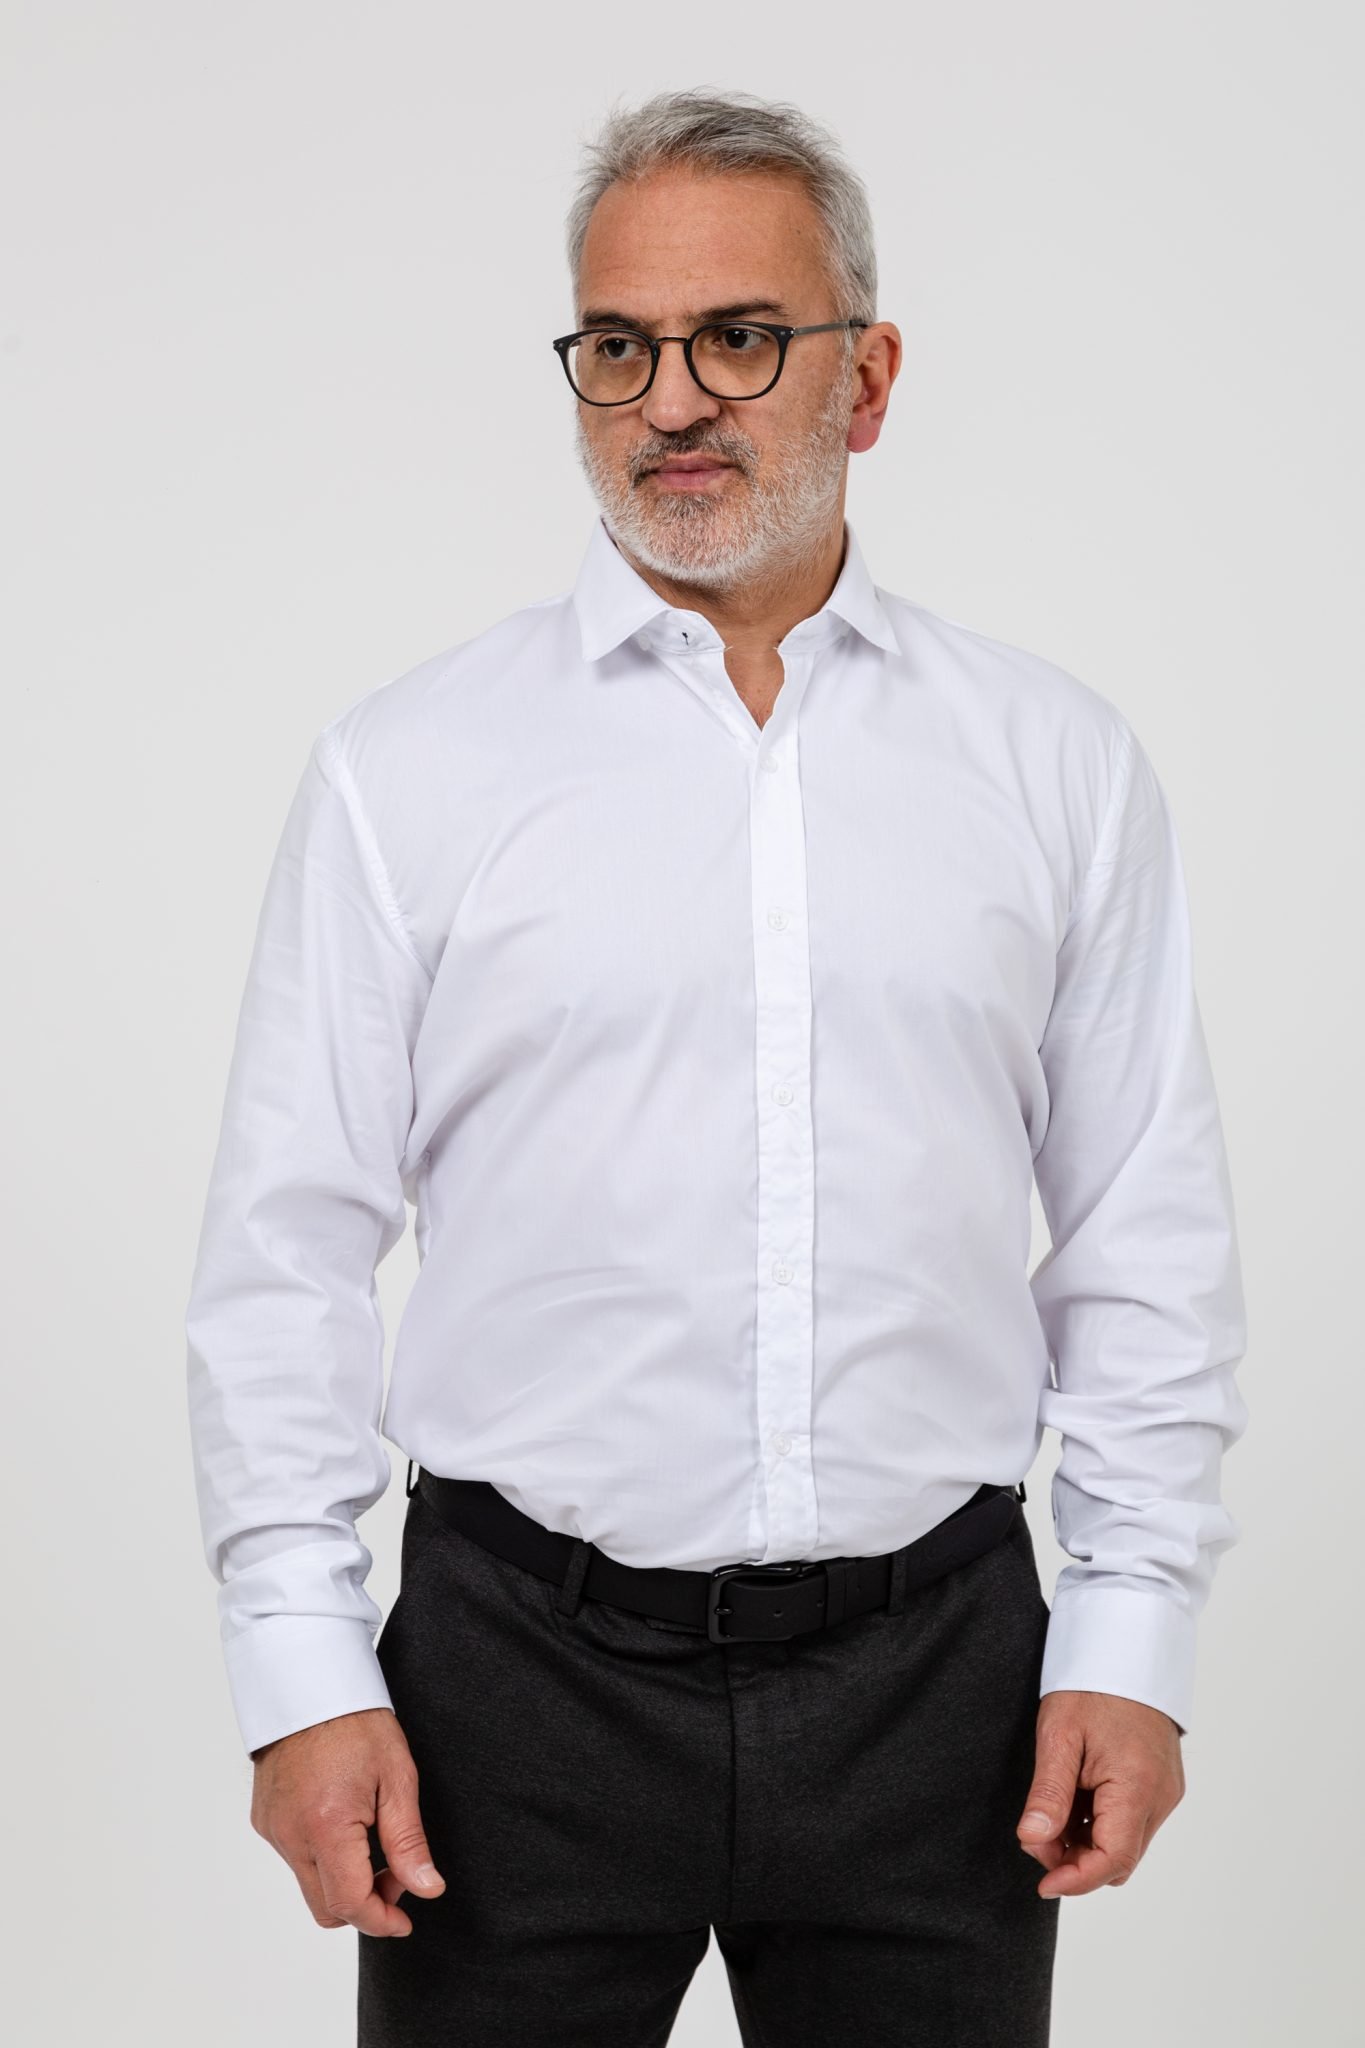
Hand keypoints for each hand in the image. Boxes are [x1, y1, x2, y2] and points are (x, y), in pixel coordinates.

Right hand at [250, 1707, 445, 1935]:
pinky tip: (344, 1822)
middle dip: (365, 1904)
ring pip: (311, 1885)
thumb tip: (427, 1888)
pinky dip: (323, 1857)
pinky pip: (296, 1859)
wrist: (309, 1683)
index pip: (349, 1903)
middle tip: (396, 1872)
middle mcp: (290, 1835)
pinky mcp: (264, 1821)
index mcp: (325, 1825)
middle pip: (326, 1907)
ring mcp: (273, 1829)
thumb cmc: (356, 1722)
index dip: (382, 1921)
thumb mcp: (397, 1777)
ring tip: (372, 1837)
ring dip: (344, 1880)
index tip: (406, 1919)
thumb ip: (409, 1841)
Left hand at [1016, 1689, 1184, 1896]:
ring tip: (1055, 1805)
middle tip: (1038, 1834)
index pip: (1112, 1861)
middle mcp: (1161, 1797)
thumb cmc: (1092, 1684)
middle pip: (1120, 1858)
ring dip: (1088, 1841)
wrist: (1126, 1644)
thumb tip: (1032, 1841)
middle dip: (1076, 1860)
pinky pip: (1133, 1821)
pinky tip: (1077, 1794)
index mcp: (1137, 1787)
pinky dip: (1102, 1822)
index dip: (1076, 1880)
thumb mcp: (1058, 1735)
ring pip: (1126, 1842)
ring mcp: (1166, 1791)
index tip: (1042, 1883)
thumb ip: (1049, 1793)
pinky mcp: (1163, 1782)